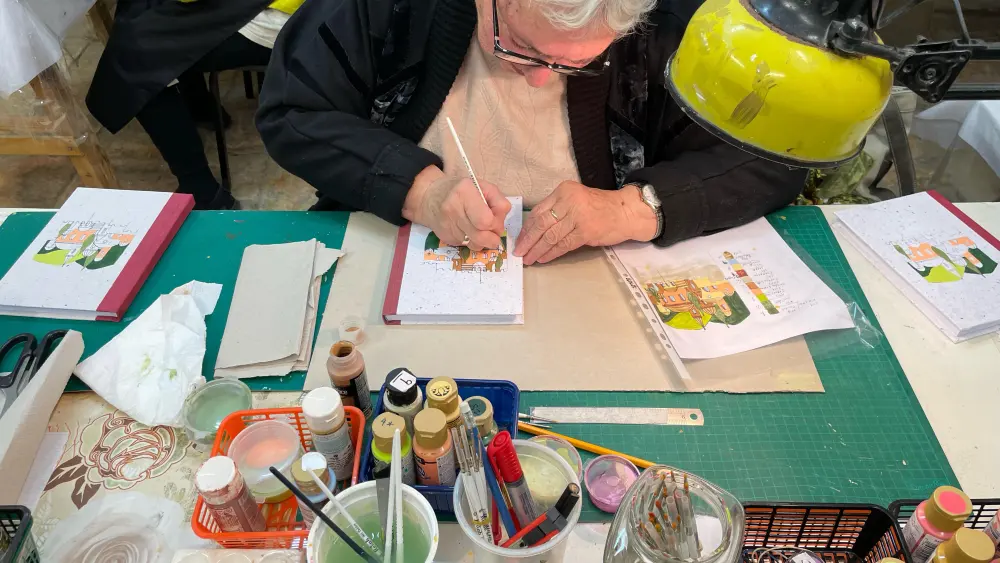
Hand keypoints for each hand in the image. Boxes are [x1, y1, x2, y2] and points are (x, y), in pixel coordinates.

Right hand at [403, 166, 511, 249]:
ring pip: (475, 244)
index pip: (487, 220)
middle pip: (481, 236)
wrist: (430, 196)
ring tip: (481, 231)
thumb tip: (499, 227)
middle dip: (492, 237)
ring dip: (483, 241)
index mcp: (465, 192)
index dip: (496, 223)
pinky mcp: (445, 237)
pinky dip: (471, 241)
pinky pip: (466, 246)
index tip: (495, 219)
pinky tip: (467, 230)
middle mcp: (453, 209)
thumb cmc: (462, 190)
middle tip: (493, 232)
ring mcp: (447, 225)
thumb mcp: (483, 187)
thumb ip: (498, 202)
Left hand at [514, 181, 656, 264]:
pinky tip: (543, 258)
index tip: (519, 239)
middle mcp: (569, 200)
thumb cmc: (600, 208)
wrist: (626, 212)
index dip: (526, 228)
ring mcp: (577, 216)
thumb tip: (533, 230)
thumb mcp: (576, 200)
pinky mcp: (585, 231)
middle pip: (541, 223)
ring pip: (550, 236)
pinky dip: (551, 253)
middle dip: (527, 240)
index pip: (539, 211)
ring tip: (528, 259)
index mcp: (563, 190)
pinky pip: (563, 244)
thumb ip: (558, 210)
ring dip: (537, 250)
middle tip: (519, 252)